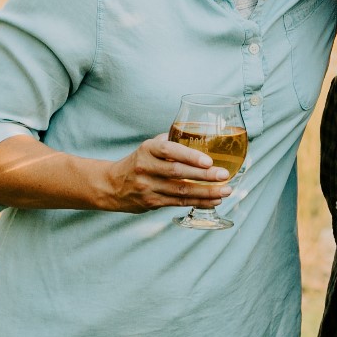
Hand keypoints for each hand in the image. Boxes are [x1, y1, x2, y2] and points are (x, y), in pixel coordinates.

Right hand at [104, 133, 233, 211]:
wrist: (111, 185)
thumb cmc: (138, 162)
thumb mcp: (148, 147)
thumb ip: (169, 141)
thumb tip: (198, 133)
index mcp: (147, 150)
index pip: (169, 151)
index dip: (190, 156)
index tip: (209, 160)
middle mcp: (145, 168)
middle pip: (178, 172)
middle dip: (204, 175)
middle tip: (224, 175)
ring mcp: (148, 187)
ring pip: (181, 191)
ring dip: (206, 192)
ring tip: (226, 190)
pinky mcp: (152, 203)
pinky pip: (179, 203)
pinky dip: (199, 202)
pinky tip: (214, 200)